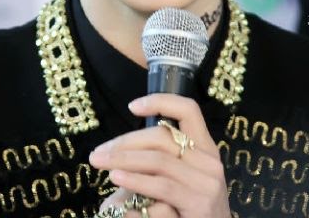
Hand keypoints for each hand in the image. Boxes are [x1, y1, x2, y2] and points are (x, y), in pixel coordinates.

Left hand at [89, 94, 230, 217]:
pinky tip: (116, 178)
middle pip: (163, 137)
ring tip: (99, 162)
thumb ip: (158, 161)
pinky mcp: (200, 204)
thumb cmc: (187, 212)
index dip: (161, 102)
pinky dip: (135, 180)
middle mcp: (210, 163)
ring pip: (159, 160)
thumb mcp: (177, 180)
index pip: (189, 111)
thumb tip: (119, 148)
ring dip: (123, 159)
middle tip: (98, 152)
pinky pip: (162, 186)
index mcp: (206, 149)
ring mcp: (207, 184)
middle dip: (126, 142)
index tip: (132, 106)